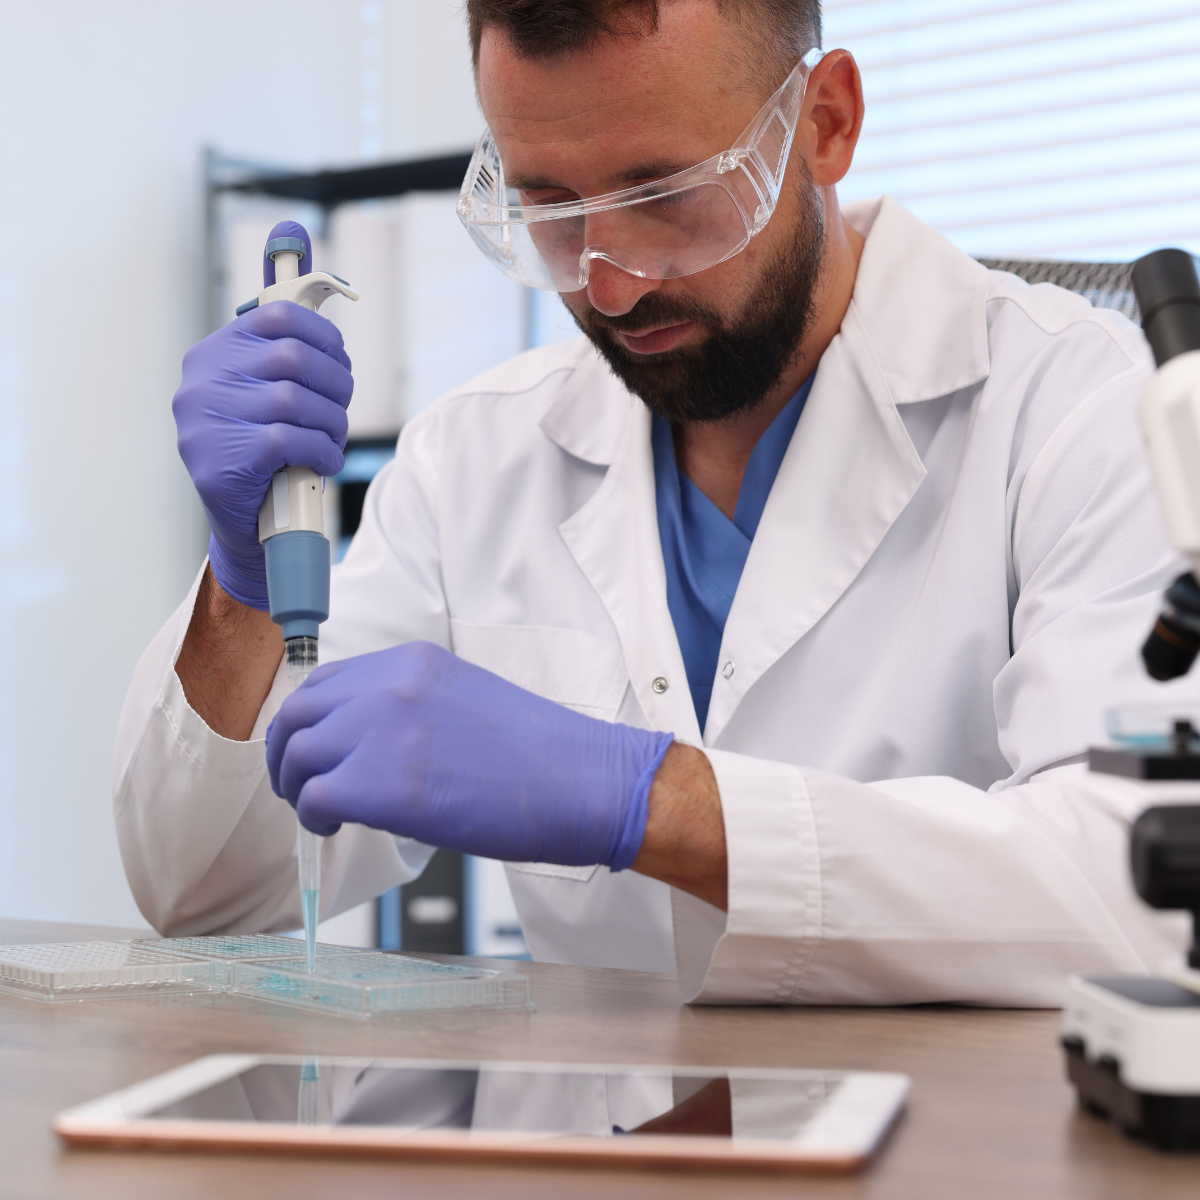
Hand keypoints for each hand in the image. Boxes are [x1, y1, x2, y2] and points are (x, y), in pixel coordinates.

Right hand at [172, 303, 352, 608]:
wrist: (241, 523)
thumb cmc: (262, 453)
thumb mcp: (264, 398)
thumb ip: (283, 364)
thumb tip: (329, 334)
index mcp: (212, 356)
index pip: (274, 316)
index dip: (320, 332)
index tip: (339, 355)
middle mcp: (202, 383)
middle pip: (291, 356)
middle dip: (334, 382)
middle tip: (342, 405)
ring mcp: (206, 422)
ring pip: (293, 399)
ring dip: (331, 421)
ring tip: (335, 439)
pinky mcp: (222, 461)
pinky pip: (290, 440)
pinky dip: (322, 451)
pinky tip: (326, 462)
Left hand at [265, 642, 674, 868]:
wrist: (583, 781)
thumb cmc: (542, 755)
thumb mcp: (466, 700)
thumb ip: (411, 708)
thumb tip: (370, 745)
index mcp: (411, 661)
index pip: (327, 680)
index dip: (309, 718)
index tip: (312, 746)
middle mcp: (389, 685)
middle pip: (299, 711)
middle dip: (286, 750)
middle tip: (296, 783)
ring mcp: (383, 731)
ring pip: (299, 753)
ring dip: (297, 786)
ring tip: (319, 812)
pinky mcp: (383, 785)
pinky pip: (315, 798)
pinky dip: (314, 817)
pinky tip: (336, 829)